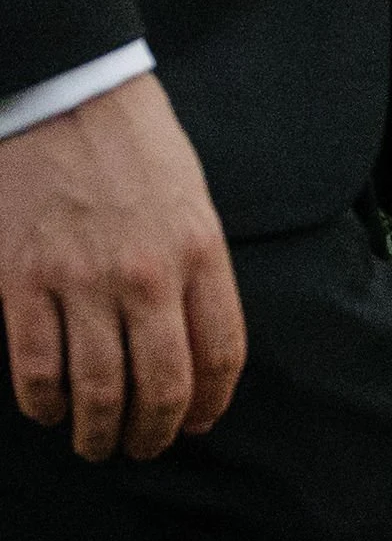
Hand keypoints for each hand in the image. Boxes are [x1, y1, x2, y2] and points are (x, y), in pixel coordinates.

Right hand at [0, 75, 246, 460]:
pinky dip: (44, 403)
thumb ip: (198, 272)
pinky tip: (49, 410)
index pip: (220, 355)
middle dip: (154, 433)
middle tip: (142, 447)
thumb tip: (196, 345)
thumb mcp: (193, 203)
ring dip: (98, 432)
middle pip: (163, 387)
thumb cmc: (134, 146)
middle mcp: (147, 275)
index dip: (210, 405)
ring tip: (94, 444)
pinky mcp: (22, 280)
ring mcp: (82, 280)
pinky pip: (36, 368)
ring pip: (99, 390)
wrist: (65, 93)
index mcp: (200, 253)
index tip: (198, 425)